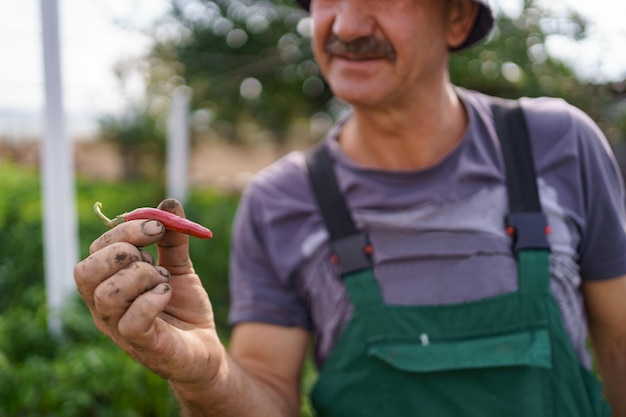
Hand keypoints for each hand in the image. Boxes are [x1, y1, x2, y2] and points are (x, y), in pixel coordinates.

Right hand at [74, 198, 222, 385]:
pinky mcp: (143, 346)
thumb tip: (169, 203)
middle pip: (85, 271)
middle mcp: (104, 308)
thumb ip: (172, 239)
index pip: (96, 250)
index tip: (158, 227)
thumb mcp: (179, 267)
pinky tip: (167, 295)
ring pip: (106, 294)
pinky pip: (132, 321)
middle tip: (155, 255)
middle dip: (123, 251)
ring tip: (163, 281)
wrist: (205, 348)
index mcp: (108, 284)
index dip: (125, 230)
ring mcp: (119, 329)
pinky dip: (153, 300)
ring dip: (142, 276)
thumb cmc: (184, 308)